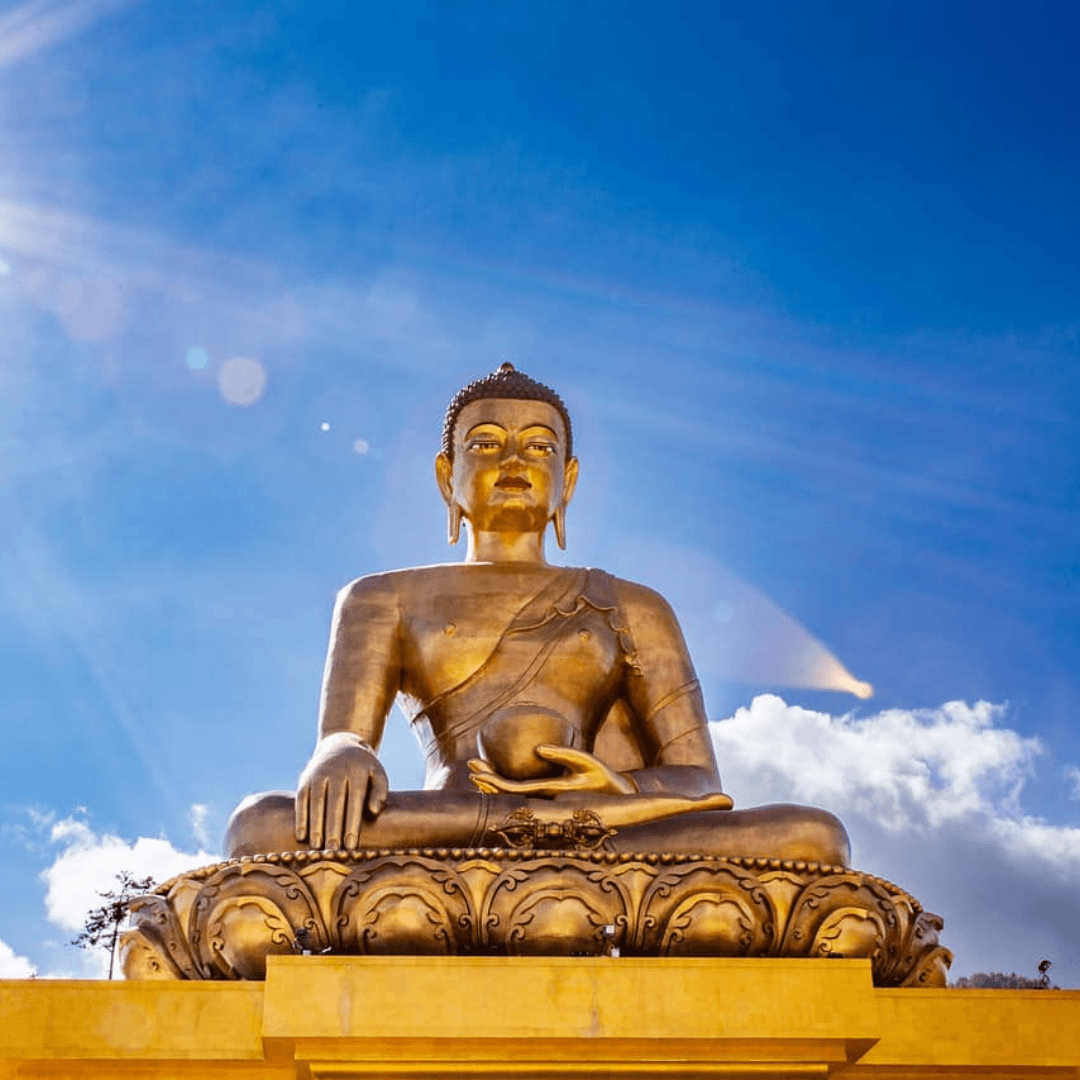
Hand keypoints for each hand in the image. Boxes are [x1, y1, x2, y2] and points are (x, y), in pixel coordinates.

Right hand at [295, 732, 388, 849]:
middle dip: (333, 829)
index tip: (351, 846)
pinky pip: (301, 799)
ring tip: (317, 848)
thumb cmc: (363, 768)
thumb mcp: (378, 774)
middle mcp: (336, 771)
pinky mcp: (305, 778)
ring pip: (316, 802)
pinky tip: (302, 835)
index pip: (354, 801)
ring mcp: (318, 774)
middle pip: (334, 803)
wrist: (341, 744)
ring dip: (315, 826)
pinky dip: (301, 817)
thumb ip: (380, 792)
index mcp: (356, 772)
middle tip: (333, 852)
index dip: (352, 824)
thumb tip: (374, 812)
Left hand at [467, 745, 636, 797]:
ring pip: (512, 796)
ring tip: (477, 769)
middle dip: (487, 781)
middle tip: (470, 765)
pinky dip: (506, 785)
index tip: (477, 771)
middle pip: (507, 795)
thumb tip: (537, 747)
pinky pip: (521, 792)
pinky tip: (497, 774)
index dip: (493, 782)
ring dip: (494, 783)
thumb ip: (563, 754)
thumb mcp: (587, 762)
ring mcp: (544, 800)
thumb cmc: (603, 779)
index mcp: (549, 793)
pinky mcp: (548, 796)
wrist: (618, 799)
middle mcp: (543, 800)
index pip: (513, 790)